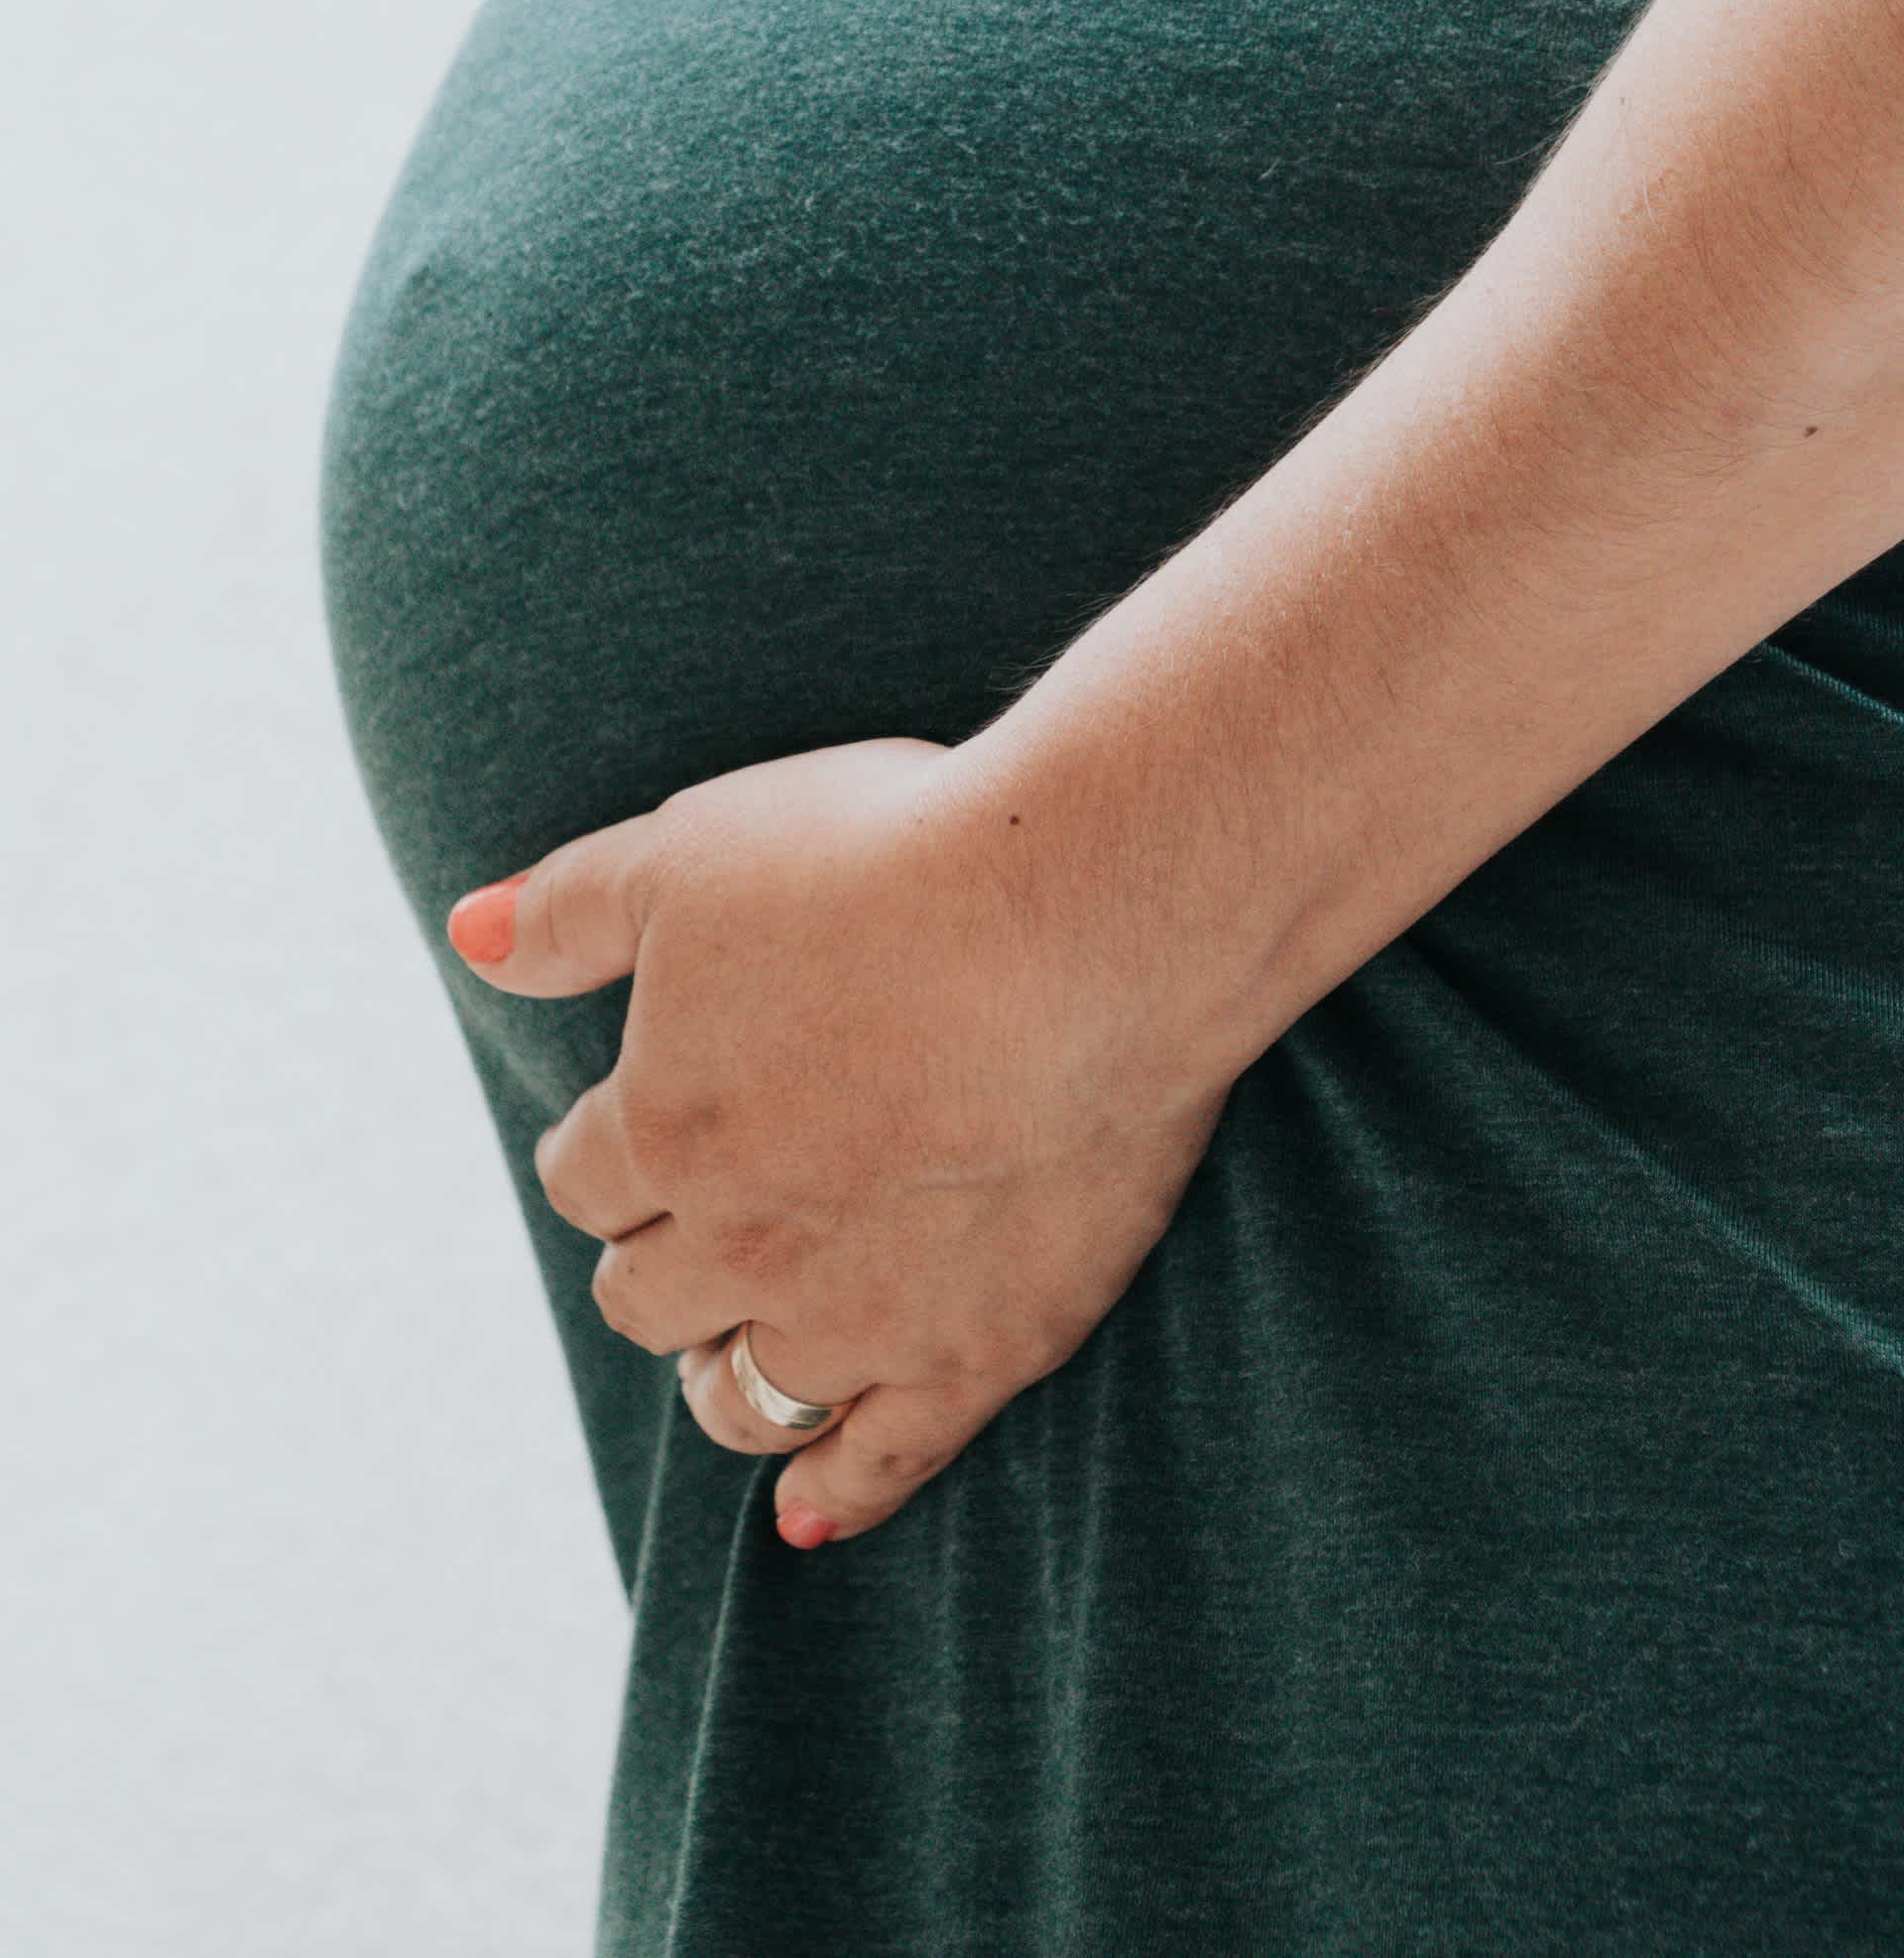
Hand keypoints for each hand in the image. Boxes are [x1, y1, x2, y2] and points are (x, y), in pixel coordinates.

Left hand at [446, 735, 1234, 1545]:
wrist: (1078, 922)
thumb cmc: (882, 859)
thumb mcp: (692, 851)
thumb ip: (569, 909)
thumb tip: (469, 935)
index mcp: (664, 1125)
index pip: (585, 1177)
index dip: (602, 1150)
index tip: (632, 1129)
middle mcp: (743, 1242)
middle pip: (651, 1295)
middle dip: (657, 1262)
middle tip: (691, 1229)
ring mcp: (862, 1312)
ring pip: (749, 1392)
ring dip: (725, 1374)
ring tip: (735, 1354)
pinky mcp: (980, 1349)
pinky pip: (883, 1459)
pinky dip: (835, 1495)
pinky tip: (804, 1514)